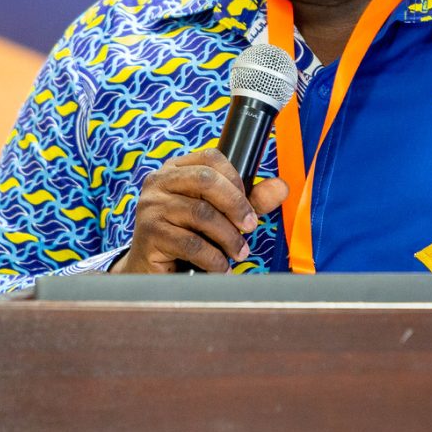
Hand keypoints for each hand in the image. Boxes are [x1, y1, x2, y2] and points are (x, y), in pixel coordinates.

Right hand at [111, 147, 287, 273]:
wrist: (153, 272)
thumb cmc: (188, 238)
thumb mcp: (222, 215)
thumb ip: (251, 200)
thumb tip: (281, 186)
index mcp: (175, 169)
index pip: (211, 158)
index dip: (236, 179)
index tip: (248, 204)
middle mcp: (159, 182)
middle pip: (206, 180)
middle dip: (236, 205)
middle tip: (250, 227)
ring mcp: (151, 207)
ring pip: (201, 214)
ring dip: (228, 238)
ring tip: (239, 253)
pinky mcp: (149, 234)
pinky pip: (192, 243)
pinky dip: (214, 258)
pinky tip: (221, 267)